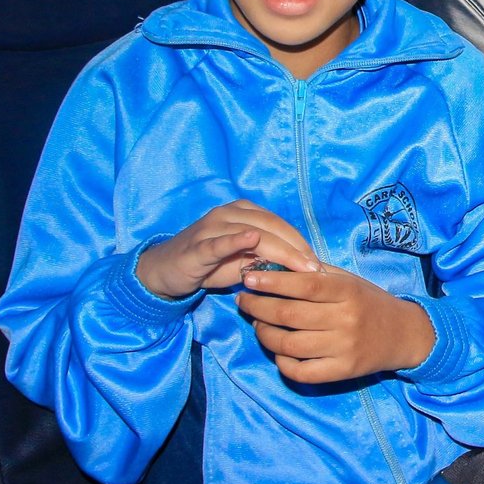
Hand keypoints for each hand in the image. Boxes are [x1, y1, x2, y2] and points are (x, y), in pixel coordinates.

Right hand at [135, 200, 320, 299]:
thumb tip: (299, 268)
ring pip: (253, 234)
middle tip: (315, 269)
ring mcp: (212, 226)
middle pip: (271, 227)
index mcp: (243, 211)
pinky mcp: (197, 245)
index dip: (301, 243)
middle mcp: (229, 213)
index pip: (280, 224)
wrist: (165, 271)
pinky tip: (251, 240)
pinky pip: (219, 242)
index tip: (319, 263)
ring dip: (280, 250)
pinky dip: (236, 240)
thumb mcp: (241, 261)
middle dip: (297, 249)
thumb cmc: (208, 265)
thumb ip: (266, 259)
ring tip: (299, 266)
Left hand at [238, 263, 436, 383]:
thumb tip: (274, 266)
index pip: (305, 285)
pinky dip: (281, 362)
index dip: (273, 281)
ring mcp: (343, 348)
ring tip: (258, 323)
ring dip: (264, 333)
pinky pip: (300, 372)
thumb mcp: (349, 280)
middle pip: (290, 314)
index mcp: (348, 291)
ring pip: (289, 344)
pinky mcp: (342, 373)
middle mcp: (346, 320)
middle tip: (244, 300)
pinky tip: (277, 349)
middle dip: (258, 307)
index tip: (248, 279)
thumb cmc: (369, 302)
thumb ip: (316, 273)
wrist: (403, 335)